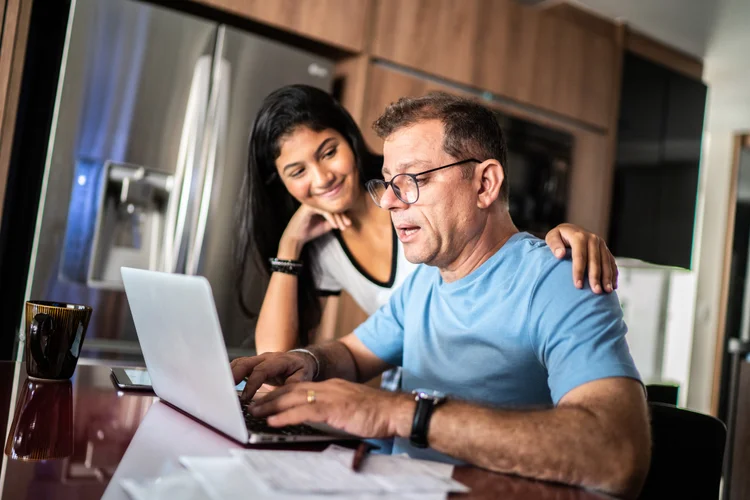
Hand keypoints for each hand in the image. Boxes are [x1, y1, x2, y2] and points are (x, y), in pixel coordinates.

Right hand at [230, 352, 315, 401]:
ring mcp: (257, 359)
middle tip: (224, 390)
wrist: (301, 360)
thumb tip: (283, 394)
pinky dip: (230, 375)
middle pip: (245, 363)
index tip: (245, 398)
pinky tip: (223, 385)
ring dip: (229, 375)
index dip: (251, 384)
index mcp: (278, 360)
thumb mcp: (303, 376)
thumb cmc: (301, 369)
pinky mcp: (252, 364)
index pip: (261, 370)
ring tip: (219, 389)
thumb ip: (294, 384)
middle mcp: (265, 357)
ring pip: (239, 363)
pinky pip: (238, 366)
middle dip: (233, 376)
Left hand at [250, 379, 414, 438]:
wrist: (395, 411)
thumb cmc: (378, 414)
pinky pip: (304, 411)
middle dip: (271, 397)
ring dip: (272, 405)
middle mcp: (329, 387)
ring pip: (293, 397)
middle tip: (253, 404)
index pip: (301, 387)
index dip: (281, 393)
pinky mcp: (334, 408)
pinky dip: (286, 415)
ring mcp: (331, 396)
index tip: (266, 399)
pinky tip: (274, 420)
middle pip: (292, 389)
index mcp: (333, 386)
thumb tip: (322, 419)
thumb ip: (335, 410)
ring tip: (256, 413)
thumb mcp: (351, 408)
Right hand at [279, 204, 350, 257]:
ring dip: (338, 218)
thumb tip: (347, 217)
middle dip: (342, 216)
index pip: (334, 205)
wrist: (297, 237)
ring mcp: (312, 203)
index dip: (343, 214)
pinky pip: (324, 211)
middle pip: (333, 205)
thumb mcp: (327, 225)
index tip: (349, 224)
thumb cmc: (311, 230)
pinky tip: (335, 226)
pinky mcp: (309, 207)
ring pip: (330, 207)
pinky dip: (331, 219)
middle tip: (348, 225)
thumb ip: (336, 219)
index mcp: (320, 203)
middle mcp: (316, 201)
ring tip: (342, 227)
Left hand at [545, 223, 617, 293]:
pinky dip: (613, 274)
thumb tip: (560, 254)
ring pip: (606, 262)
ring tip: (607, 291)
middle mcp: (592, 239)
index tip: (578, 285)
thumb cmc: (559, 237)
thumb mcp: (552, 237)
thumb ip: (554, 244)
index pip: (579, 256)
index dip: (579, 271)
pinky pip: (611, 262)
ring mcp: (601, 244)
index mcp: (579, 236)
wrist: (570, 229)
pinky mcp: (606, 249)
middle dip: (596, 277)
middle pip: (595, 260)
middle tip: (596, 291)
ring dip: (607, 277)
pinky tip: (613, 286)